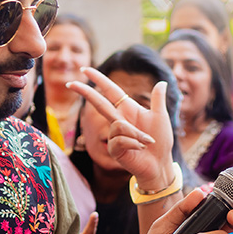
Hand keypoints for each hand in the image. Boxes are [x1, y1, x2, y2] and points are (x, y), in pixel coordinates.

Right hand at [68, 68, 174, 189]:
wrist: (160, 163)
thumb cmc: (160, 141)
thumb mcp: (161, 117)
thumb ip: (158, 100)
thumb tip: (162, 82)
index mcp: (127, 109)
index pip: (110, 91)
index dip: (98, 79)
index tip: (85, 70)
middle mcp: (118, 120)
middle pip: (99, 103)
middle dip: (85, 92)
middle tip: (69, 83)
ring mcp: (114, 135)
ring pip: (119, 126)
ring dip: (136, 134)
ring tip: (147, 142)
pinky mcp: (114, 149)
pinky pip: (120, 139)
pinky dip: (134, 143)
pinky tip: (140, 148)